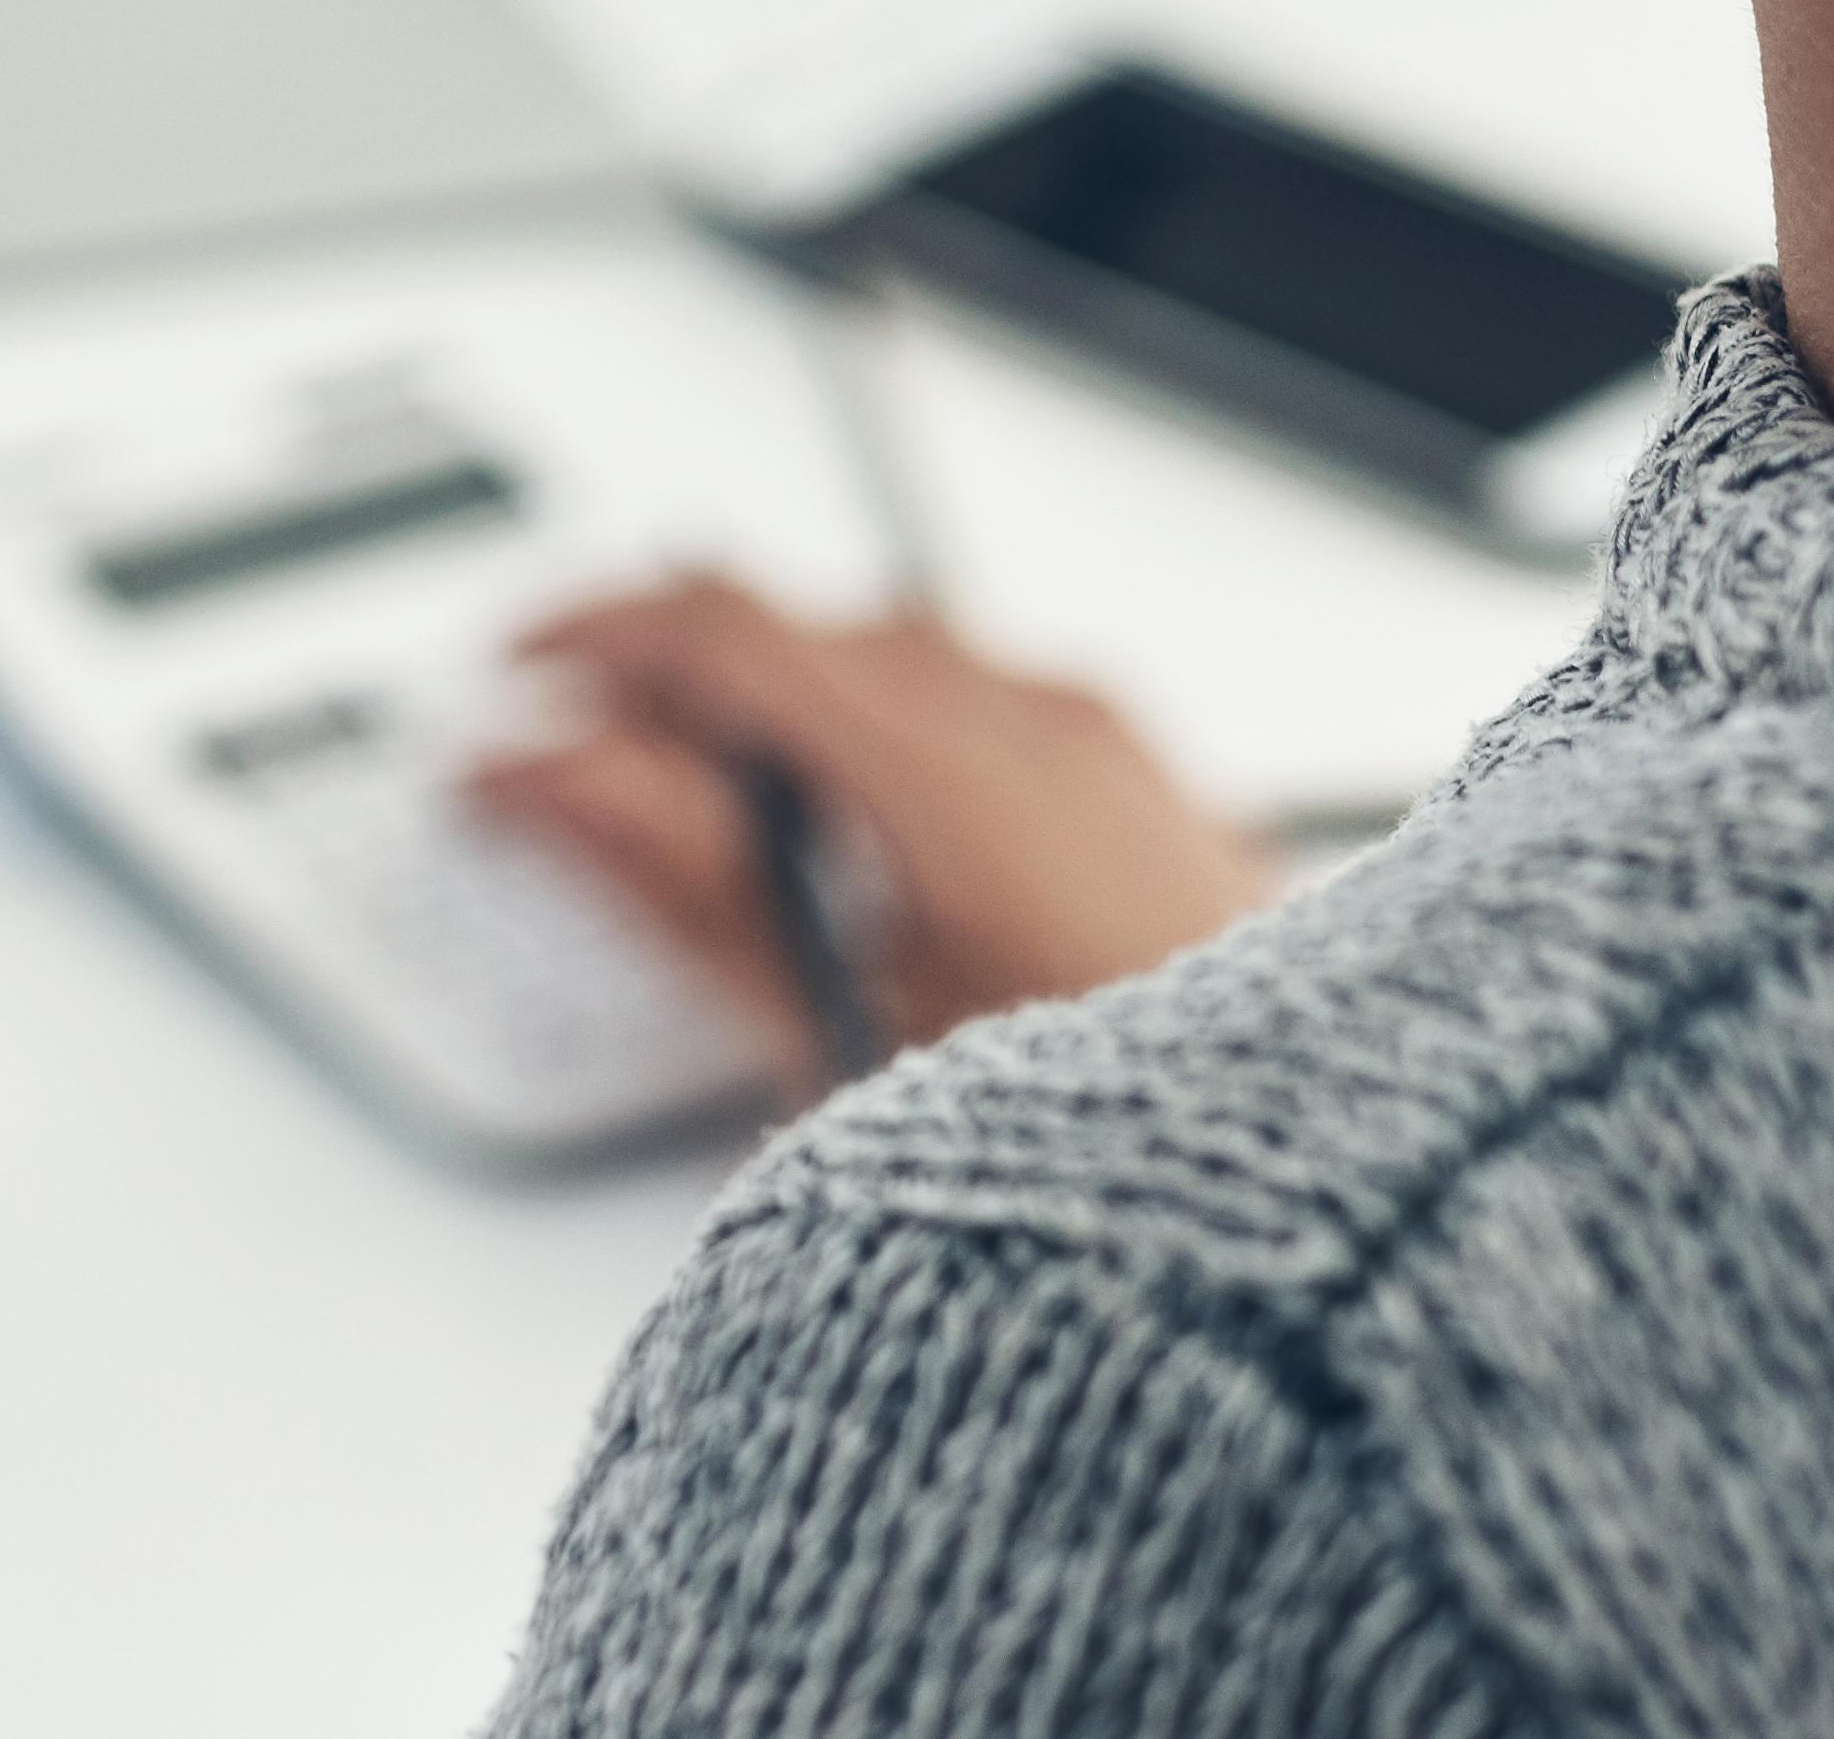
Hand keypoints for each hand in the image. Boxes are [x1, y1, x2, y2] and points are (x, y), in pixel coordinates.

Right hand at [466, 576, 1278, 1089]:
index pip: (720, 621)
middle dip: (673, 685)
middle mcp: (1043, 721)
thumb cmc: (1116, 1154)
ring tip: (712, 832)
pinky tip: (862, 855)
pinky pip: (987, 719)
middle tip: (579, 769)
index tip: (508, 679)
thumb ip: (673, 876)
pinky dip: (887, 753)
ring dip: (783, 720)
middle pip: (807, 635)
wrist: (1325, 1212)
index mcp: (951, 757)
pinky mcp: (1155, 802)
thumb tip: (545, 776)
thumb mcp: (839, 1028)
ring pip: (901, 674)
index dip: (587, 633)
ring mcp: (1113, 756)